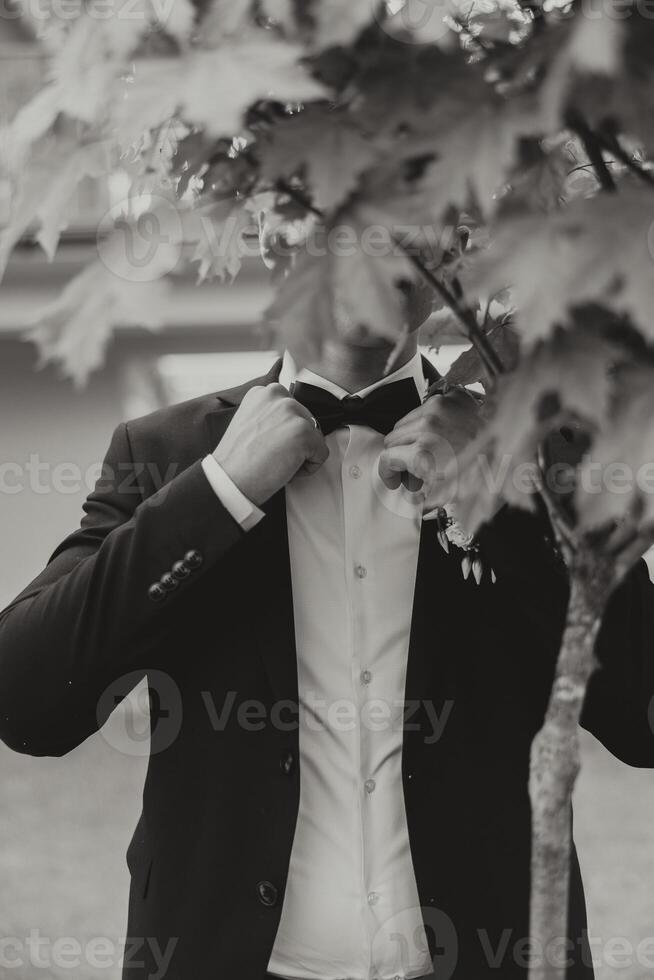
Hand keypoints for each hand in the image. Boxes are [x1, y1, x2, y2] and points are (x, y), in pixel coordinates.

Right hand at [213, 384, 328, 505]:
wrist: (229, 480)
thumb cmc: (237, 460)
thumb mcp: (249, 423)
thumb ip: (270, 416)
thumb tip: (289, 426)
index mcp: (262, 392)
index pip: (292, 410)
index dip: (284, 433)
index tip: (268, 444)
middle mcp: (277, 395)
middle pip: (306, 422)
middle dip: (294, 442)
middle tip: (271, 455)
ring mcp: (292, 411)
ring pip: (315, 437)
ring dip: (301, 454)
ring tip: (276, 461)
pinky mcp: (304, 431)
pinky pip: (321, 454)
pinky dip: (308, 468)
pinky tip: (284, 469)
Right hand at [378, 388, 481, 501]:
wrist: (513, 446)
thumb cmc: (485, 473)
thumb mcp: (450, 495)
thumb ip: (421, 498)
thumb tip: (408, 498)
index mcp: (422, 454)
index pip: (386, 459)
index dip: (389, 472)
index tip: (395, 478)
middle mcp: (425, 427)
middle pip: (392, 439)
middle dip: (401, 454)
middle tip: (416, 466)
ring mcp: (436, 408)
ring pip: (404, 421)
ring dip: (411, 436)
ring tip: (429, 448)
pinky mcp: (448, 397)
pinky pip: (423, 408)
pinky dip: (427, 420)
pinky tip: (442, 431)